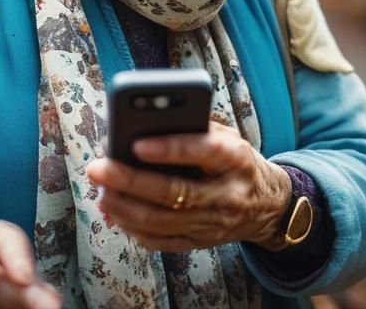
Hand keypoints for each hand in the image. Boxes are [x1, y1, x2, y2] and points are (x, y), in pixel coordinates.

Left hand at [86, 120, 290, 252]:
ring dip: (125, 207)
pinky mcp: (201, 242)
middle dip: (130, 181)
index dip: (169, 148)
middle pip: (173, 192)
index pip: (203, 151)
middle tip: (98, 168)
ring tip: (102, 190)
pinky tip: (116, 212)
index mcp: (234, 158)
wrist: (267, 204)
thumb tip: (143, 122)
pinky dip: (134, 229)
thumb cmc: (234, 159)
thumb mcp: (225, 135)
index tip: (136, 143)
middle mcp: (225, 194)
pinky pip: (163, 242)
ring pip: (162, 222)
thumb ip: (193, 128)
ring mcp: (213, 223)